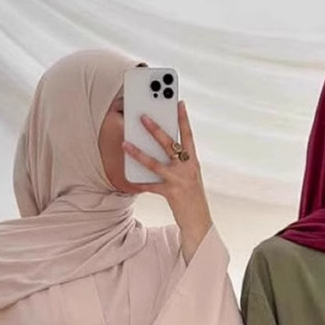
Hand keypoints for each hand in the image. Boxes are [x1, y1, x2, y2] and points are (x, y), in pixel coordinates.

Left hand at [123, 101, 212, 259]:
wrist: (199, 222)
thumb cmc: (192, 197)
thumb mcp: (190, 176)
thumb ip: (179, 162)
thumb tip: (161, 148)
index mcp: (193, 162)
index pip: (188, 136)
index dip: (183, 119)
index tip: (178, 103)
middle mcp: (188, 169)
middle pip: (170, 145)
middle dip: (156, 129)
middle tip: (142, 116)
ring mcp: (179, 181)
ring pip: (155, 163)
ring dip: (138, 153)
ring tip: (125, 143)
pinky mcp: (171, 194)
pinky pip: (151, 186)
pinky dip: (140, 182)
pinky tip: (130, 178)